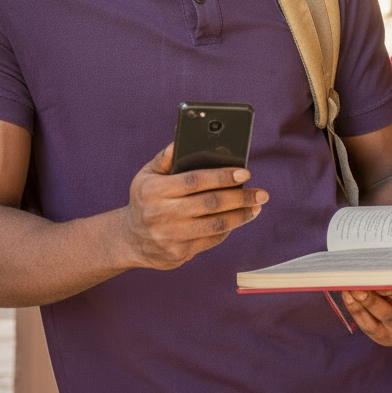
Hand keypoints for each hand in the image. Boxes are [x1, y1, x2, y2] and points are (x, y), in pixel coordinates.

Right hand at [119, 144, 267, 271]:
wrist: (130, 239)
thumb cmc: (145, 200)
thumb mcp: (146, 175)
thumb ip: (165, 157)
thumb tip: (183, 138)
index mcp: (154, 190)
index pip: (194, 181)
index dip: (222, 176)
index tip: (244, 173)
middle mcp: (161, 214)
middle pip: (210, 204)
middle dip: (240, 197)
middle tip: (261, 193)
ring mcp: (171, 236)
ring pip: (215, 225)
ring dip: (241, 216)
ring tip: (256, 206)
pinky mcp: (180, 253)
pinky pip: (211, 240)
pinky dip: (229, 229)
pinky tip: (239, 219)